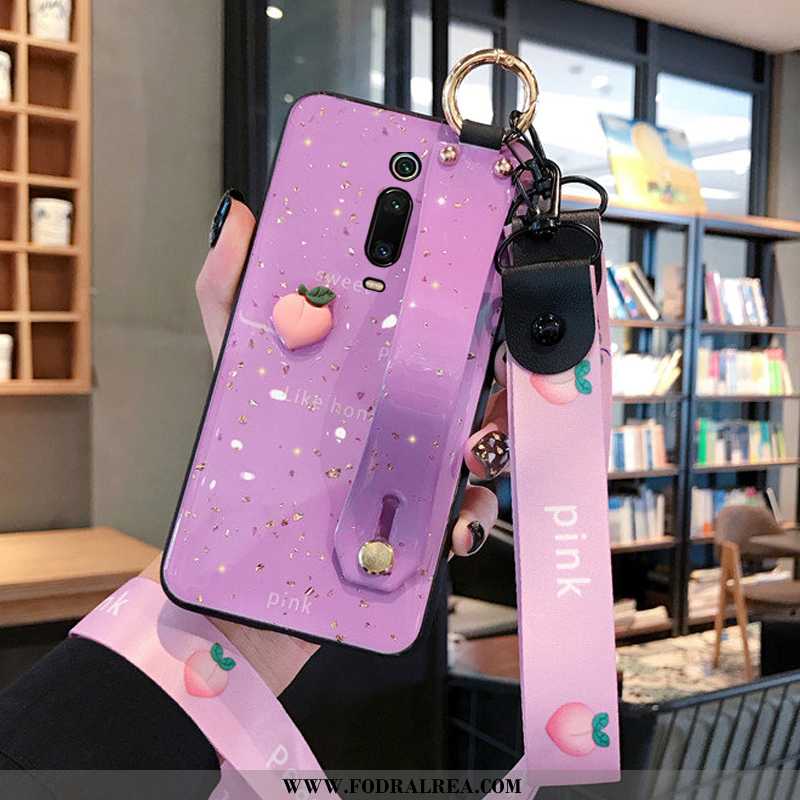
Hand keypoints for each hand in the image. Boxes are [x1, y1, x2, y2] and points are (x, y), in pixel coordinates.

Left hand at [141, 189, 510, 692]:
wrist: (246, 587)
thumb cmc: (244, 474)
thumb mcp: (232, 379)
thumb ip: (229, 302)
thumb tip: (238, 219)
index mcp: (362, 371)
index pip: (417, 315)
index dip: (453, 286)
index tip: (477, 256)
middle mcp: (396, 412)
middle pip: (465, 374)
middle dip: (496, 359)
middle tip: (496, 353)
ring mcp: (411, 467)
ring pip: (480, 436)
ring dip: (493, 434)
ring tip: (475, 444)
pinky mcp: (419, 522)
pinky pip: (465, 510)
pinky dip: (470, 512)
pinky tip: (451, 520)